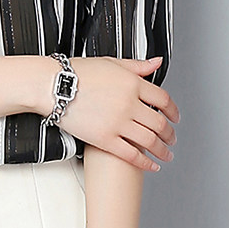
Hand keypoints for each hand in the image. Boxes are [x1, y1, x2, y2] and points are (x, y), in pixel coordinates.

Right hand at [58, 56, 179, 171]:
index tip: (175, 118)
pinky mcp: (105, 139)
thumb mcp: (110, 63)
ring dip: (162, 151)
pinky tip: (151, 165)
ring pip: (150, 141)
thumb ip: (136, 66)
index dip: (173, 111)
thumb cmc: (77, 73)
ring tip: (166, 154)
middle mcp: (129, 103)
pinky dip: (145, 162)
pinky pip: (132, 155)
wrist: (53, 86)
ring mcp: (118, 122)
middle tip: (171, 139)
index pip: (163, 100)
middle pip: (160, 123)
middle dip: (170, 134)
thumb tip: (156, 62)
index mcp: (132, 83)